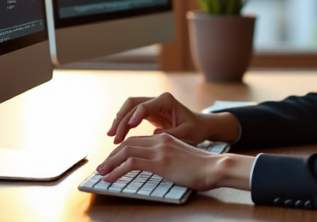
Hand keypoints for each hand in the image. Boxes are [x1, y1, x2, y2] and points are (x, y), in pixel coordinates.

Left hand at [97, 133, 252, 190]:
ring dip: (110, 163)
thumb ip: (169, 158)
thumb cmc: (203, 167)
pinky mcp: (160, 162)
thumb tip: (160, 167)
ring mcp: (160, 150)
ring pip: (126, 152)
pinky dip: (117, 170)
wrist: (215, 167)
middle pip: (128, 144)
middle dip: (112, 156)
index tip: (112, 161)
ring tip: (101, 173)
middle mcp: (160, 140)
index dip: (121, 150)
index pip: (136, 141)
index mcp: (165, 138)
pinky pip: (131, 164)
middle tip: (102, 167)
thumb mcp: (182, 157)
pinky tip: (110, 178)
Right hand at [107, 92, 238, 144]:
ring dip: (119, 121)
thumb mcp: (186, 133)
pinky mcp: (148, 112)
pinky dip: (123, 124)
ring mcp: (151, 104)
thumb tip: (154, 136)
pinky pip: (131, 115)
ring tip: (112, 137)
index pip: (144, 106)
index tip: (126, 129)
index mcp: (166, 101)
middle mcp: (157, 99)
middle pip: (132, 104)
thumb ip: (171, 134)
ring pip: (129, 108)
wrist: (200, 126)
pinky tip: (118, 136)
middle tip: (113, 136)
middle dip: (121, 119)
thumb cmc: (195, 129)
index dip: (134, 117)